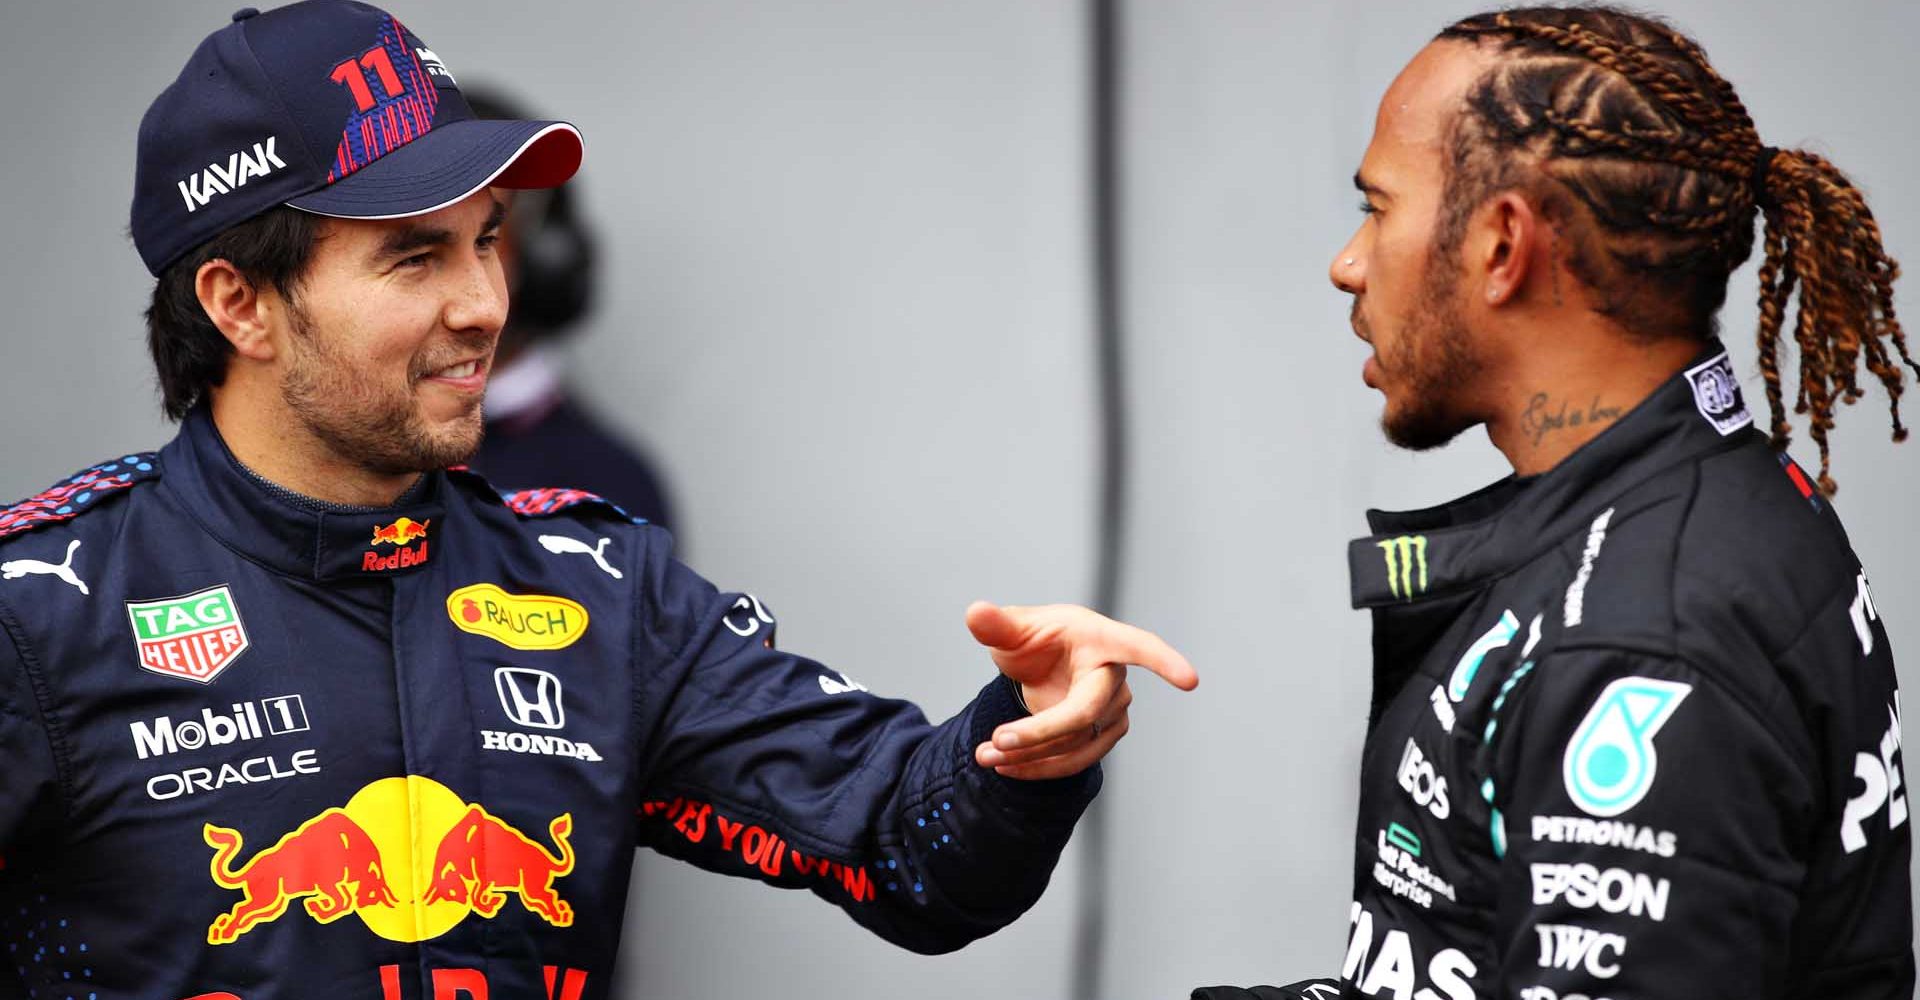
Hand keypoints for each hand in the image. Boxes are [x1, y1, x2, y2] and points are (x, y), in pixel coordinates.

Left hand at [965, 600, 1197, 778]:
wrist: (1042, 668)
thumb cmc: (1035, 640)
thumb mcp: (1012, 630)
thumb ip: (996, 625)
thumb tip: (974, 613)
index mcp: (1100, 638)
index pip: (1138, 646)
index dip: (1163, 662)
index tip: (1190, 680)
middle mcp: (1114, 677)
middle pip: (1084, 713)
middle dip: (1039, 732)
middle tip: (995, 743)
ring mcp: (1114, 711)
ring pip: (1076, 744)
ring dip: (1030, 756)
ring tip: (985, 757)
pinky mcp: (1103, 736)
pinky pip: (1074, 760)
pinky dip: (1036, 766)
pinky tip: (1005, 765)